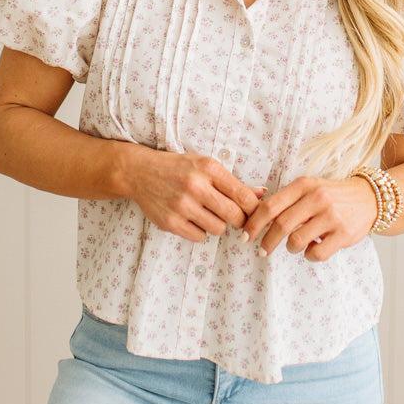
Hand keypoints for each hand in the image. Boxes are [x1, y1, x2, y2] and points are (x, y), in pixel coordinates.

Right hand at [125, 144, 265, 242]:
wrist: (141, 172)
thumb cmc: (179, 168)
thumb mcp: (206, 166)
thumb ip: (234, 182)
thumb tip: (262, 193)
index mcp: (208, 168)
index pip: (243, 195)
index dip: (254, 208)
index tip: (254, 212)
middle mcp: (196, 186)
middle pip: (234, 215)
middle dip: (239, 220)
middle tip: (234, 217)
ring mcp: (182, 205)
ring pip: (218, 228)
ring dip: (218, 225)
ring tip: (208, 214)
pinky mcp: (170, 222)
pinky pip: (199, 237)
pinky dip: (200, 231)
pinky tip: (193, 219)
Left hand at [239, 175, 377, 260]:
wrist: (368, 198)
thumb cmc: (331, 195)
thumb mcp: (309, 188)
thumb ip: (286, 199)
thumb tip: (255, 217)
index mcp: (303, 185)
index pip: (271, 206)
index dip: (254, 223)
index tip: (246, 236)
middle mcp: (317, 198)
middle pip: (281, 225)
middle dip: (267, 241)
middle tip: (263, 250)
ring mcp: (331, 216)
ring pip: (297, 241)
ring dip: (290, 247)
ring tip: (294, 245)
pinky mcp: (344, 234)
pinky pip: (317, 253)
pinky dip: (310, 256)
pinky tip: (313, 249)